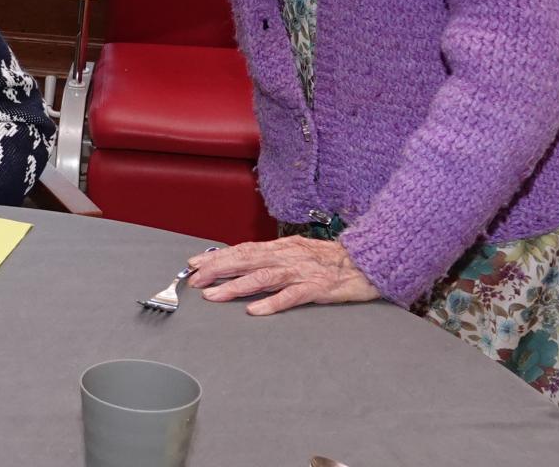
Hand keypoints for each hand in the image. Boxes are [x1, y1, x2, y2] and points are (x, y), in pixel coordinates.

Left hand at [185, 237, 378, 315]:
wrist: (365, 262)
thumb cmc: (329, 260)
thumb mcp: (296, 252)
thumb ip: (271, 258)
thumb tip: (241, 263)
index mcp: (280, 247)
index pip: (242, 250)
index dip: (217, 257)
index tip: (193, 264)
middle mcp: (287, 256)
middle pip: (246, 261)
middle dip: (217, 270)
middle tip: (194, 280)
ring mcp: (301, 272)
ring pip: (263, 277)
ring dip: (236, 287)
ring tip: (214, 296)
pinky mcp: (316, 288)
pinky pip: (291, 296)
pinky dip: (272, 303)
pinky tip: (255, 310)